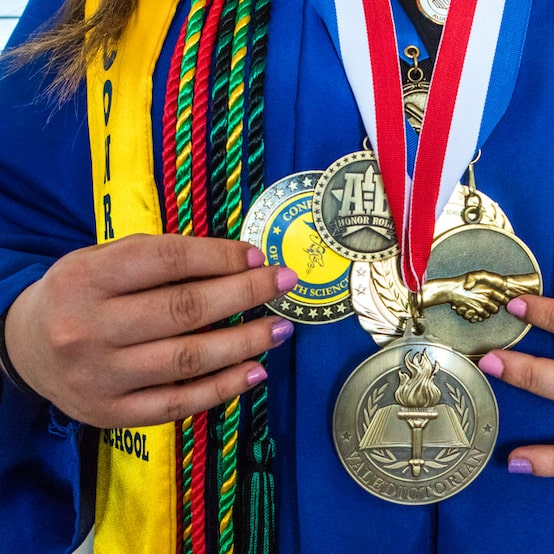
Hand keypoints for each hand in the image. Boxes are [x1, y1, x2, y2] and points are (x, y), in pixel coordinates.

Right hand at [4, 234, 297, 427]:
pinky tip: (255, 371)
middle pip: (183, 310)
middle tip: (284, 284)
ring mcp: (100, 376)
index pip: (165, 260)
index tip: (258, 256)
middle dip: (244, 294)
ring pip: (188, 360)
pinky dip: (223, 388)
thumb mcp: (103, 260)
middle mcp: (89, 328)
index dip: (218, 257)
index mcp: (86, 278)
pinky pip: (179, 404)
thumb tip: (239, 260)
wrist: (28, 348)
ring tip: (279, 329)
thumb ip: (160, 258)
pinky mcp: (111, 413)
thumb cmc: (82, 294)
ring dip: (244, 343)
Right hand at [421, 271, 508, 322]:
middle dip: (494, 307)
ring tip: (481, 307)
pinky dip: (478, 316)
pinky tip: (475, 311)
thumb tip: (495, 287)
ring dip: (485, 312)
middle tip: (490, 304)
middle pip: (496, 309)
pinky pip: (479, 318)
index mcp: (488, 290)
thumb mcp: (476, 275)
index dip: (504, 300)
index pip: (504, 299)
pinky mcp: (472, 313)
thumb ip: (487, 280)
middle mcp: (485, 300)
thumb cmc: (462, 282)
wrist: (451, 289)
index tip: (502, 300)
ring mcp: (479, 307)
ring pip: (488, 314)